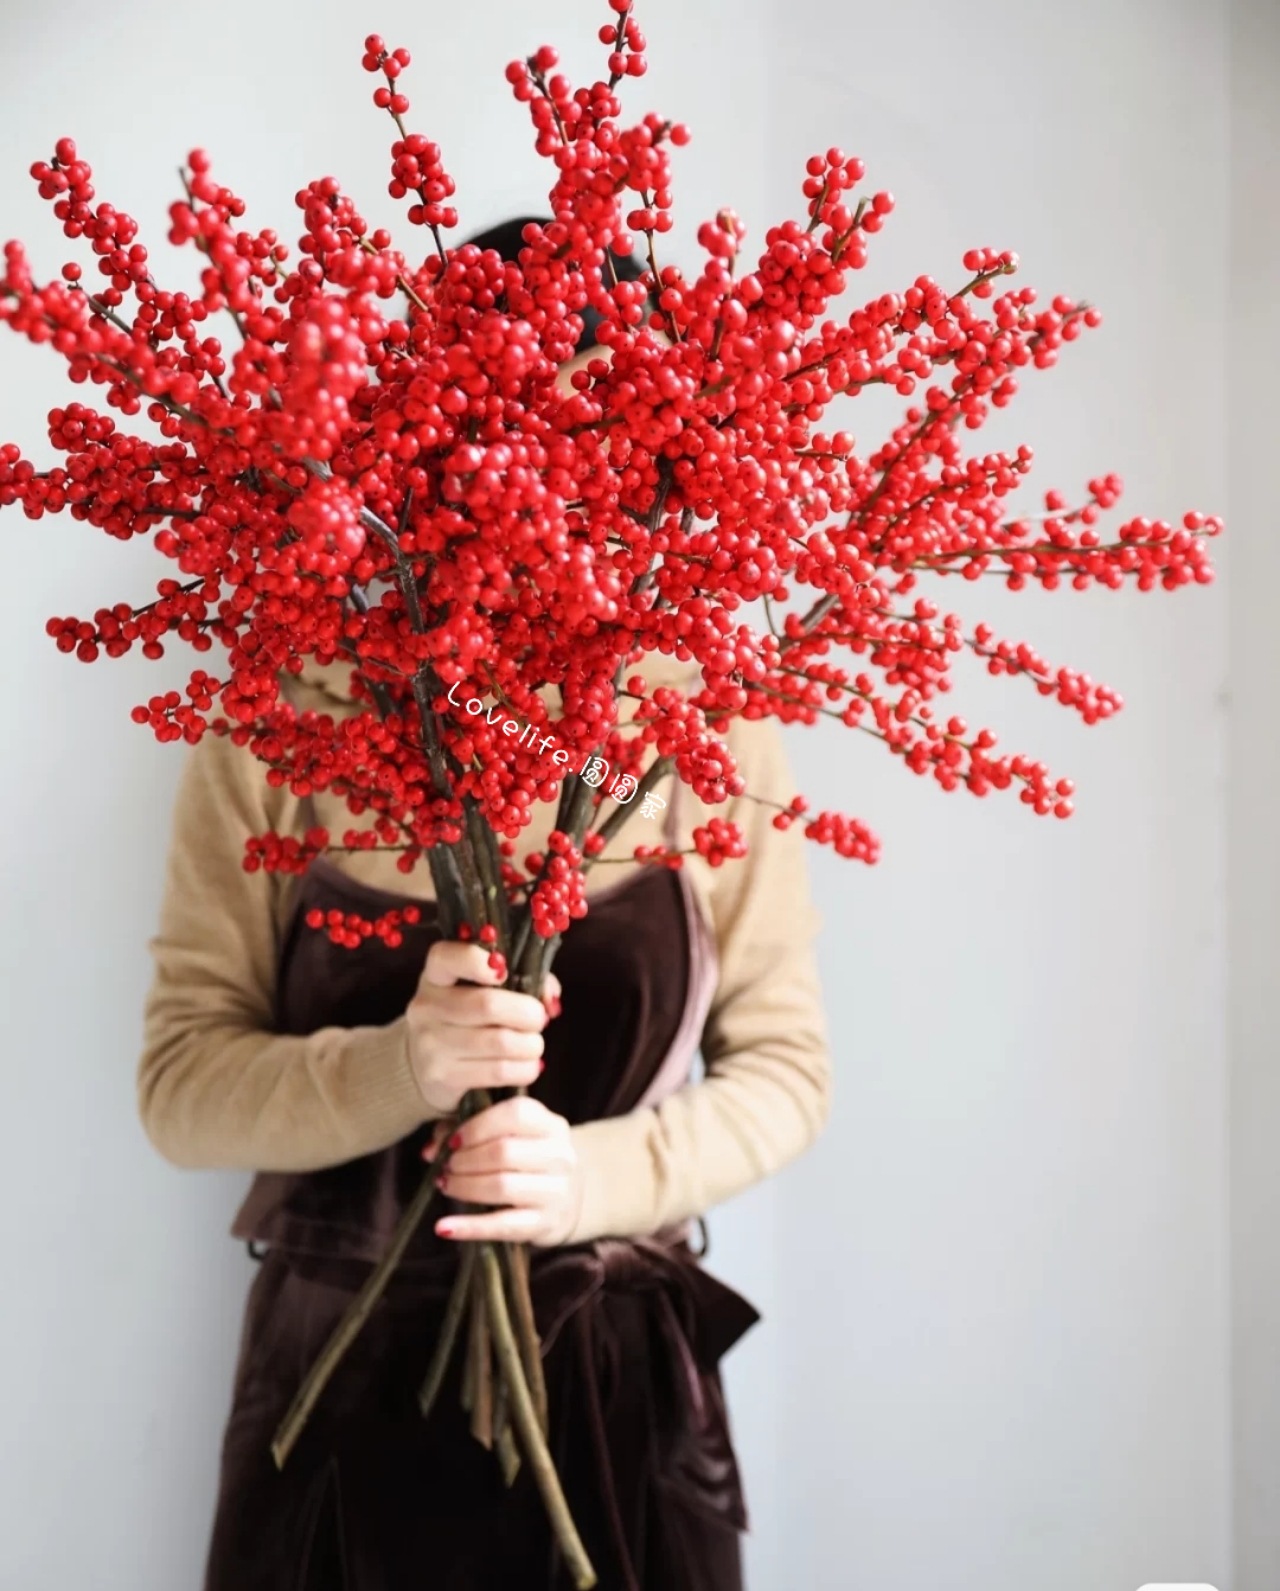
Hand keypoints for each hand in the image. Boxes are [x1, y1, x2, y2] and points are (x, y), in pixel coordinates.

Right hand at [404, 940, 560, 1118]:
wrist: (425, 1065)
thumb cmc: (466, 1018)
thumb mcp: (479, 989)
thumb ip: (519, 979)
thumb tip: (549, 997)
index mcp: (435, 976)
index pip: (447, 958)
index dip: (478, 960)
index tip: (505, 972)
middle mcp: (427, 1007)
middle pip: (488, 1005)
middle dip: (528, 1013)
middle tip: (539, 1019)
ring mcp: (431, 1044)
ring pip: (499, 1041)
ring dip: (531, 1045)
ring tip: (534, 1045)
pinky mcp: (442, 1077)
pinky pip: (498, 1071)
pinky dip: (525, 1069)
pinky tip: (528, 1066)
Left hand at [424, 1094, 582, 1247]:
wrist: (566, 1198)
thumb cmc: (526, 1159)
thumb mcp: (508, 1135)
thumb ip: (467, 1131)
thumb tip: (431, 1149)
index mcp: (551, 1125)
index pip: (516, 1114)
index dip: (478, 1126)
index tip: (454, 1140)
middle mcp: (560, 1156)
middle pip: (504, 1151)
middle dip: (466, 1160)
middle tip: (447, 1166)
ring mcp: (557, 1191)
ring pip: (502, 1186)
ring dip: (465, 1187)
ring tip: (446, 1185)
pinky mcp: (545, 1223)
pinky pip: (502, 1225)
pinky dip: (469, 1227)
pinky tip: (443, 1227)